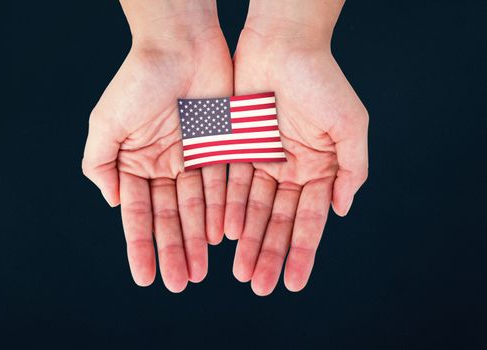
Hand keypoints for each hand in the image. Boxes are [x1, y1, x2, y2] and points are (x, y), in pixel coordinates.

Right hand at [82, 1, 231, 291]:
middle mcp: (164, 165)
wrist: (181, 45)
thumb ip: (100, 165)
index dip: (141, 246)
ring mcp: (193, 158)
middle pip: (169, 217)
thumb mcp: (106, 124)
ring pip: (197, 207)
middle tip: (179, 283)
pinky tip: (221, 236)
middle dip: (173, 250)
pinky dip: (221, 210)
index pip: (138, 214)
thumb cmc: (139, 80)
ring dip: (198, 238)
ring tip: (200, 270)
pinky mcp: (221, 148)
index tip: (145, 277)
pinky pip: (222, 185)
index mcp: (135, 162)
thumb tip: (112, 204)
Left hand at [225, 1, 368, 294]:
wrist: (282, 44)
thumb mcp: (350, 126)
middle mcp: (290, 169)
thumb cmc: (321, 80)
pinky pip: (230, 184)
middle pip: (278, 221)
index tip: (294, 283)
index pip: (310, 220)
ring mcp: (262, 160)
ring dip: (247, 240)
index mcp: (319, 168)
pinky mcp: (235, 148)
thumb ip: (352, 170)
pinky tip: (224, 235)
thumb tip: (342, 211)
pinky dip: (227, 209)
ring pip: (252, 209)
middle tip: (261, 286)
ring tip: (240, 271)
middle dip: (270, 253)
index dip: (302, 252)